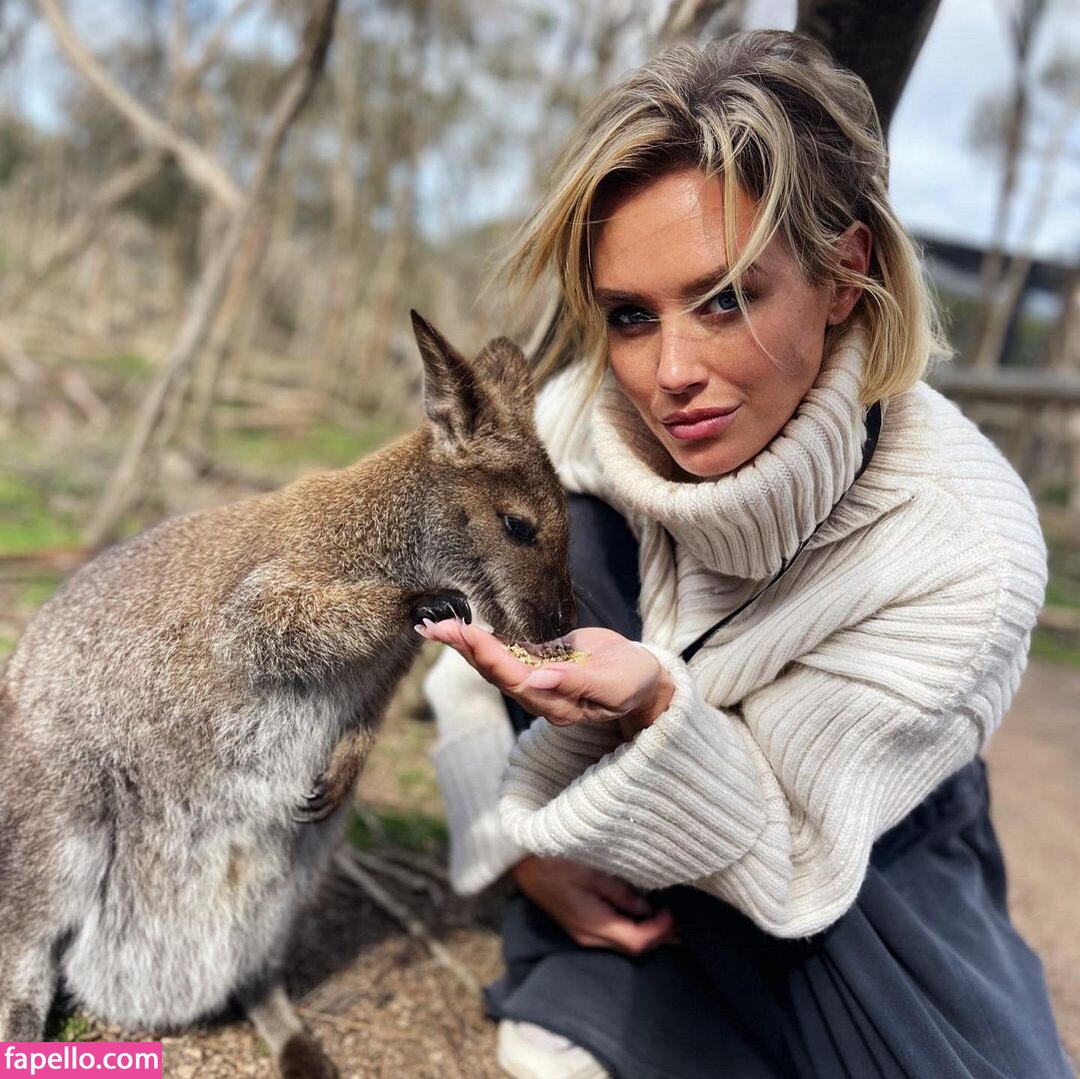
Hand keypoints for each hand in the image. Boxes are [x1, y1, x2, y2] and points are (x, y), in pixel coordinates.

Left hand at [415, 618, 674, 733]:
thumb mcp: (616, 685)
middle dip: (465, 649)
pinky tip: (458, 629)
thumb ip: (578, 683)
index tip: (467, 635)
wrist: (643, 678)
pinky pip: (502, 653)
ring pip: (492, 664)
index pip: (515, 681)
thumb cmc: (634, 683)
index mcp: (557, 705)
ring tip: (434, 627)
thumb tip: (537, 680)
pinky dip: (479, 641)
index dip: (490, 659)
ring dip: (463, 645)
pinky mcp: (537, 664)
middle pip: (494, 673)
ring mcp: (535, 680)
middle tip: (434, 627)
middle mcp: (539, 696)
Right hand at [512, 855, 676, 954]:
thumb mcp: (591, 868)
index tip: (673, 911)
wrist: (518, 857)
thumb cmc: (554, 856)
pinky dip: (631, 926)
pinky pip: (611, 933)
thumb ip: (620, 891)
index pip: (637, 941)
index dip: (660, 930)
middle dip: (658, 935)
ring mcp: (581, 931)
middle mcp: (588, 935)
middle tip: (678, 916)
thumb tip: (646, 909)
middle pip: (632, 947)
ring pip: (622, 942)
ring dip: (645, 931)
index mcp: (593, 924)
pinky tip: (640, 911)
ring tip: (664, 914)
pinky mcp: (578, 922)